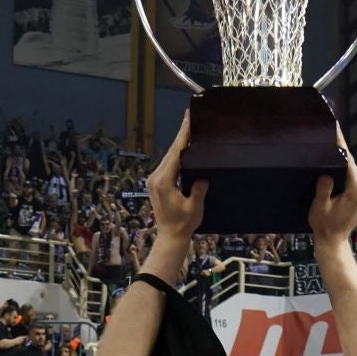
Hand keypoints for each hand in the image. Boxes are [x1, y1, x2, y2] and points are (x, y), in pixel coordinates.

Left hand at [145, 114, 206, 239]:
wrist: (170, 237)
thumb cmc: (183, 225)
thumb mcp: (194, 208)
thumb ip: (198, 190)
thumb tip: (203, 176)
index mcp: (164, 182)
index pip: (175, 154)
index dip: (182, 136)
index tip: (187, 121)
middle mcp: (155, 178)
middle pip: (170, 152)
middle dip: (181, 136)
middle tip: (189, 118)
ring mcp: (153, 180)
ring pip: (168, 157)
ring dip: (178, 145)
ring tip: (188, 129)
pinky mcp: (155, 183)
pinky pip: (167, 165)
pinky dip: (176, 155)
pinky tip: (183, 148)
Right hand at [308, 126, 356, 251]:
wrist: (333, 241)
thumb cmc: (325, 227)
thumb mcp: (320, 207)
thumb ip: (324, 189)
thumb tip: (326, 174)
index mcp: (356, 191)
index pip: (348, 162)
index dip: (341, 146)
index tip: (336, 131)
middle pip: (352, 164)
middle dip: (341, 150)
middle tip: (332, 133)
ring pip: (353, 170)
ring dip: (342, 160)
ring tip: (332, 144)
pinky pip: (353, 177)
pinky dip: (345, 170)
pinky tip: (336, 162)